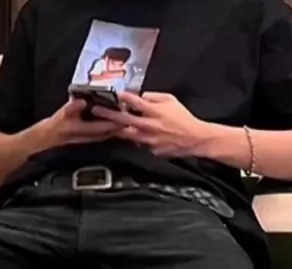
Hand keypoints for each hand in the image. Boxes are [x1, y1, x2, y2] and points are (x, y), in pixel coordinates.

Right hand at [39, 99, 119, 146]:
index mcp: (87, 131)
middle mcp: (92, 136)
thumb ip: (72, 108)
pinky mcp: (91, 135)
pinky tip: (114, 119)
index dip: (117, 121)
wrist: (49, 137)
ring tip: (126, 115)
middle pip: (112, 131)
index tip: (126, 114)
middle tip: (131, 113)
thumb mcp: (62, 114)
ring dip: (117, 125)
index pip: (106, 127)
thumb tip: (82, 101)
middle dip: (121, 123)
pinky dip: (111, 125)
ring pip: (110, 132)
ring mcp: (92, 137)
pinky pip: (105, 131)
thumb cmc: (55, 126)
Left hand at [92, 92, 208, 157]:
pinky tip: (131, 135)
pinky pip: (139, 143)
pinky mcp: (151, 150)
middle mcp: (149, 126)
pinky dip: (134, 139)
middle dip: (109, 114)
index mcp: (155, 111)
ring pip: (127, 135)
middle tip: (97, 110)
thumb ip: (154, 97)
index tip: (113, 94)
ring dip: (116, 129)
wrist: (195, 139)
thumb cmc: (184, 119)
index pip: (134, 102)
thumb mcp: (170, 100)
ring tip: (106, 125)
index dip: (122, 97)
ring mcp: (149, 140)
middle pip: (124, 119)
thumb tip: (141, 96)